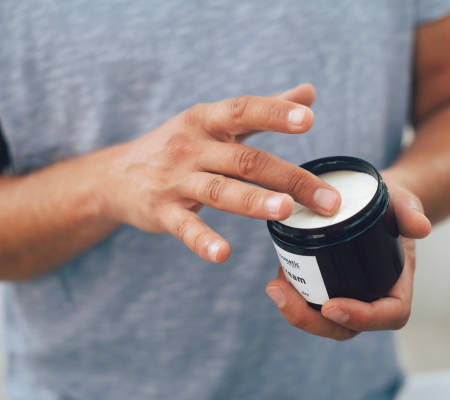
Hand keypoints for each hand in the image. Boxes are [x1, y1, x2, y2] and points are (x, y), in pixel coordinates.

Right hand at [99, 84, 340, 261]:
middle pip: (246, 160)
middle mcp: (192, 146)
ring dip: (253, 201)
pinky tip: (223, 254)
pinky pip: (185, 227)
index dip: (274, 113)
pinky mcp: (162, 211)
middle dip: (289, 179)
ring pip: (219, 190)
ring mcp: (175, 180)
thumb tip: (309, 91)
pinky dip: (202, 240)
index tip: (308, 118)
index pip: (244, 110)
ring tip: (286, 211)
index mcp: (208, 121)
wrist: (116, 175)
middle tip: (328, 200)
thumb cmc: (180, 145)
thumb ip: (263, 109)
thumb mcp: (214, 121)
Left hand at [265, 172, 430, 340]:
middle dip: (312, 321)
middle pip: (346, 328)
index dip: (361, 318)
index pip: (389, 315)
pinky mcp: (328, 288)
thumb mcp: (403, 203)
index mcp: (397, 286)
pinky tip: (276, 278)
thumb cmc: (392, 205)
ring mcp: (349, 298)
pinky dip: (292, 297)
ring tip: (274, 287)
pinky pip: (310, 305)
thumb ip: (411, 213)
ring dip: (296, 312)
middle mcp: (373, 298)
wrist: (375, 201)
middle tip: (283, 293)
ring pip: (323, 321)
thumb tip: (421, 228)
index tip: (331, 305)